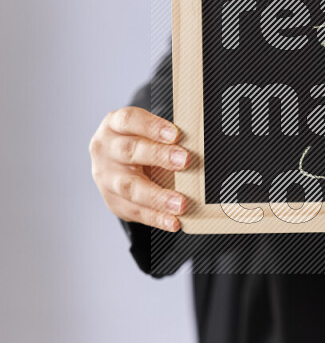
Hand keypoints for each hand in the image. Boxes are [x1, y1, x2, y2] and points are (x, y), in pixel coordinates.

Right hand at [89, 107, 189, 231]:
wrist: (115, 164)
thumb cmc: (140, 142)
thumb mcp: (148, 132)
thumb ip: (167, 136)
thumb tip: (201, 142)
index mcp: (114, 125)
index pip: (129, 120)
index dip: (152, 126)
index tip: (175, 134)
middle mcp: (105, 149)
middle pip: (129, 151)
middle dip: (159, 156)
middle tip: (185, 161)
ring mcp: (106, 177)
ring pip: (129, 186)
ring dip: (158, 196)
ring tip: (181, 204)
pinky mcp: (112, 201)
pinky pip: (135, 211)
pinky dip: (156, 217)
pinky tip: (173, 222)